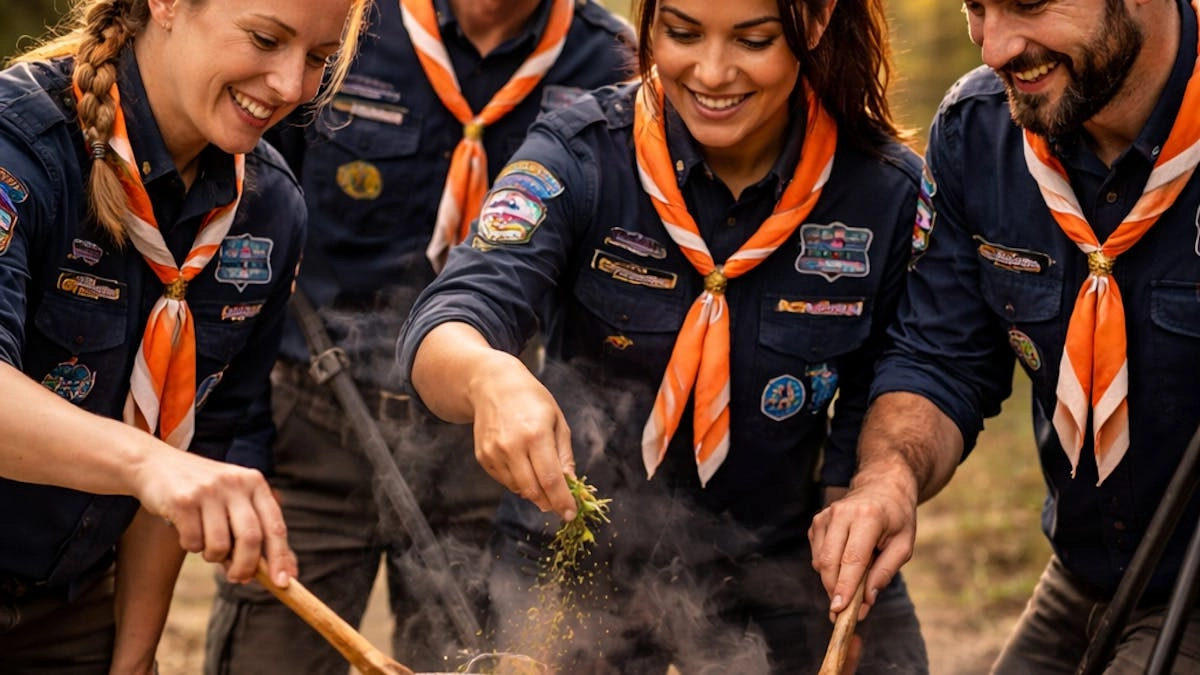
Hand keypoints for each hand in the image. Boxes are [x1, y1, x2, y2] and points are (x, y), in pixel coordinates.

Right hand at [131, 449, 296, 585]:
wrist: (155, 464)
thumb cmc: (202, 492)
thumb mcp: (232, 502)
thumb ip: (253, 532)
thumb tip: (277, 575)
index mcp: (255, 483)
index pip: (275, 526)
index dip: (281, 557)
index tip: (284, 583)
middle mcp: (235, 483)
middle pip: (251, 538)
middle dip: (246, 567)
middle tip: (237, 578)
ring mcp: (209, 490)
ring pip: (219, 545)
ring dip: (212, 556)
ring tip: (205, 543)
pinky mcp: (182, 500)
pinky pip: (193, 542)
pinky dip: (191, 546)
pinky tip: (185, 530)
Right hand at [469, 351, 576, 520]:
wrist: (492, 384)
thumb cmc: (531, 400)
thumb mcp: (557, 421)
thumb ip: (564, 455)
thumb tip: (570, 485)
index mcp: (536, 435)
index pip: (551, 480)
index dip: (563, 501)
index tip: (570, 514)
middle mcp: (512, 446)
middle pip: (533, 490)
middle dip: (549, 503)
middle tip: (559, 505)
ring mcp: (494, 452)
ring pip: (518, 489)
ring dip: (534, 492)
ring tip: (542, 478)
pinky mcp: (483, 457)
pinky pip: (505, 481)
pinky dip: (518, 481)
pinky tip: (523, 465)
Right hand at [808, 467, 917, 621]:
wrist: (882, 486)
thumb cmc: (897, 517)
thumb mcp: (904, 544)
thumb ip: (885, 572)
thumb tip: (867, 601)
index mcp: (868, 517)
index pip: (852, 558)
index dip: (845, 586)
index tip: (838, 609)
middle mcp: (842, 513)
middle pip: (830, 561)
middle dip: (834, 589)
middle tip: (844, 610)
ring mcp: (826, 516)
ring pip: (820, 561)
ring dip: (833, 579)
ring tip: (855, 576)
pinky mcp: (817, 521)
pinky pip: (817, 554)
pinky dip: (829, 566)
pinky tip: (845, 560)